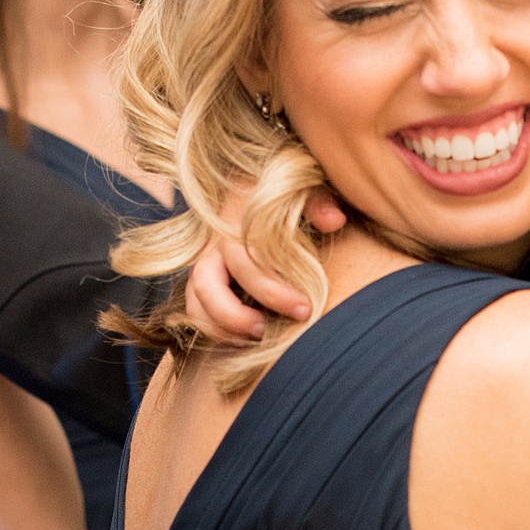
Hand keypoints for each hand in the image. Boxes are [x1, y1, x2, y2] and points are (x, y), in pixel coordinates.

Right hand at [183, 191, 346, 342]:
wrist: (261, 191)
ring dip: (222, 326)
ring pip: (196, 301)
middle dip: (238, 316)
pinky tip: (247, 338)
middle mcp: (214, 243)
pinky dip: (216, 330)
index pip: (245, 261)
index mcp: (236, 221)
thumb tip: (333, 221)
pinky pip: (196, 311)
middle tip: (270, 332)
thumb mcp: (305, 191)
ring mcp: (205, 263)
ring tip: (257, 338)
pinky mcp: (204, 281)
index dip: (272, 291)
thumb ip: (318, 202)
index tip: (305, 309)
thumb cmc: (289, 197)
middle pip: (209, 284)